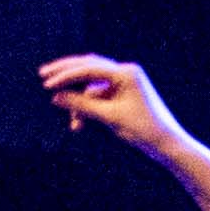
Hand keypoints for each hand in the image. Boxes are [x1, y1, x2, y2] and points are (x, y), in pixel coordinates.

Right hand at [38, 56, 184, 157]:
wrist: (166, 143)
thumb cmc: (143, 129)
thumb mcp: (109, 117)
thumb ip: (82, 104)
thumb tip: (56, 96)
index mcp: (126, 73)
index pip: (89, 68)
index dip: (66, 75)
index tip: (47, 85)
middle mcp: (125, 72)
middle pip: (89, 67)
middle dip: (66, 74)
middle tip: (43, 76)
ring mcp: (124, 82)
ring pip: (91, 84)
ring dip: (78, 100)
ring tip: (73, 124)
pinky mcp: (122, 93)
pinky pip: (98, 95)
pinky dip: (88, 107)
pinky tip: (80, 123)